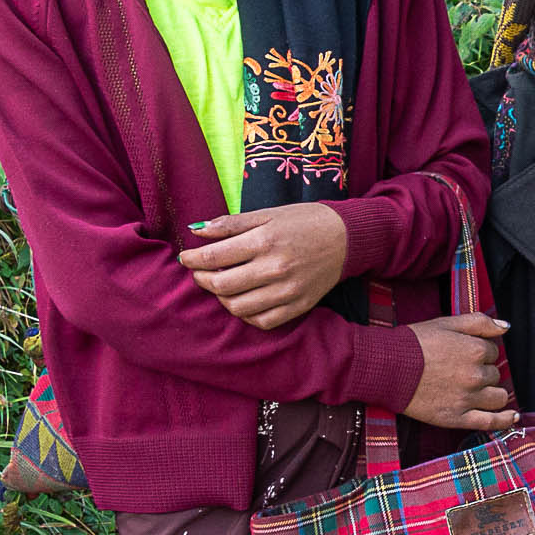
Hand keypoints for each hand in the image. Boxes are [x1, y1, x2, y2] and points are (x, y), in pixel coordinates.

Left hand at [180, 203, 348, 330]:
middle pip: (221, 285)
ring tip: (221, 286)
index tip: (187, 257)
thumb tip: (196, 230)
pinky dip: (245, 315)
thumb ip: (231, 223)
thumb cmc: (304, 221)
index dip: (193, 259)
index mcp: (265, 240)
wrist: (347, 238)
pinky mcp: (298, 306)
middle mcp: (275, 268)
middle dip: (202, 279)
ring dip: (221, 298)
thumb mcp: (268, 213)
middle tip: (199, 272)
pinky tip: (243, 301)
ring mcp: (287, 291)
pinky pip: (262, 321)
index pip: (215, 257)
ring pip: (238, 307)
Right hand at [406, 312, 517, 431]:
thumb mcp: (447, 323)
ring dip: (493, 393)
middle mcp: (476, 376)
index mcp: (476, 350)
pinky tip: (511, 417)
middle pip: (495, 374)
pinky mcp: (458, 418)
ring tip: (479, 390)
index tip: (464, 354)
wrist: (386, 368)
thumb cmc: (414, 343)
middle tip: (461, 370)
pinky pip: (491, 422)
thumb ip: (480, 322)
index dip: (480, 352)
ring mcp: (468, 399)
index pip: (493, 352)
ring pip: (499, 398)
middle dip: (484, 371)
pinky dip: (504, 420)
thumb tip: (505, 327)